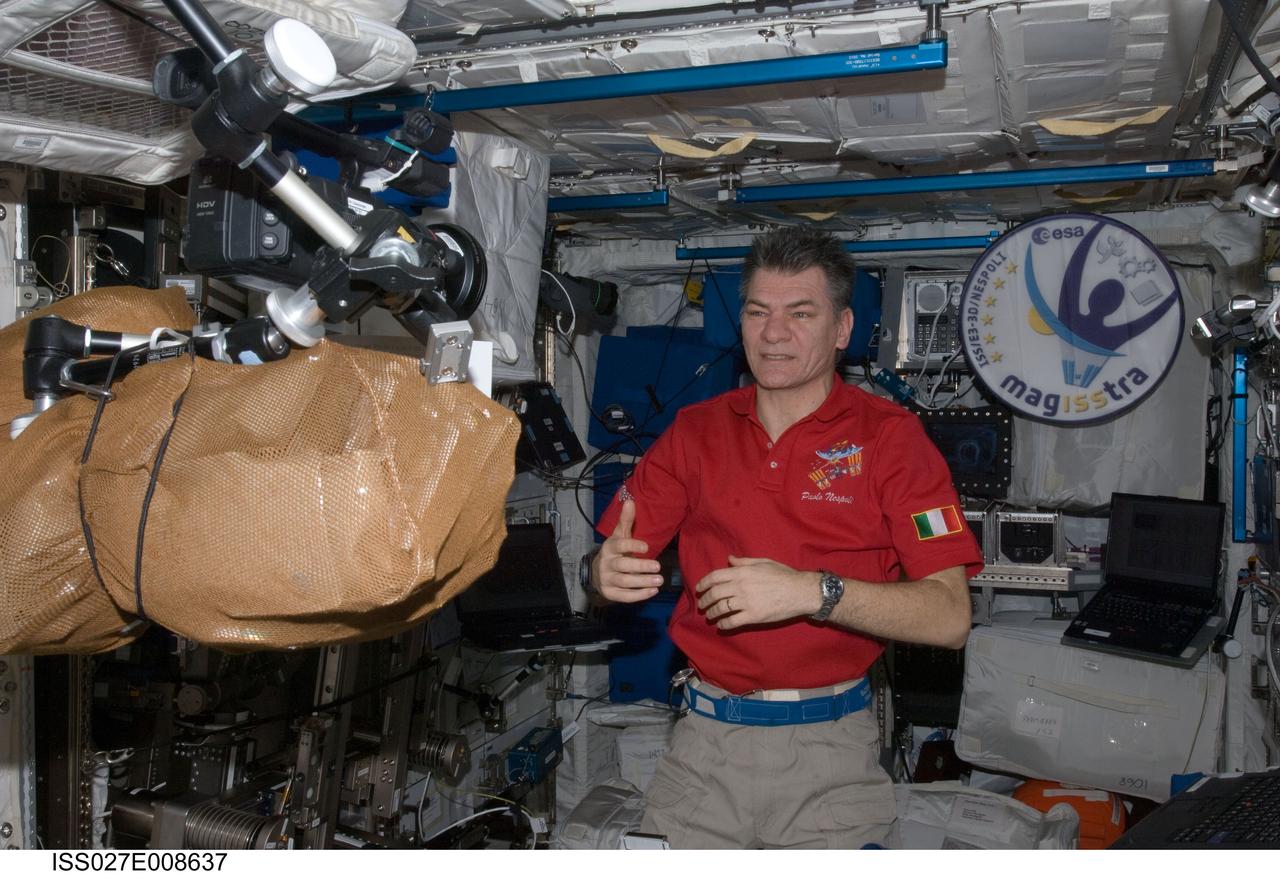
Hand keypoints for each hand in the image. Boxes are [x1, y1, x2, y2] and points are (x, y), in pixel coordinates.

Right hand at [592, 500, 662, 602]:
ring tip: (659, 580)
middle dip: (640, 566)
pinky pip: (625, 596)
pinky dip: (639, 595)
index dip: (632, 546)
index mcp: (609, 548)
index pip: (619, 545)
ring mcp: (607, 580)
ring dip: (642, 582)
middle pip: (623, 566)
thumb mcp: (619, 535)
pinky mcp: (610, 593)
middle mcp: (606, 564)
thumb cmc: (614, 551)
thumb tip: (630, 500)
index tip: (647, 546)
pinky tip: (653, 591)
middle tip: (658, 567)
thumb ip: (626, 520)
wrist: (597, 573)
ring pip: (624, 582)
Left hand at [695, 556, 821, 630]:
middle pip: (715, 593)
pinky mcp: (754, 616)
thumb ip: (744, 561)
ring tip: (709, 616)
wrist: (800, 591)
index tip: (699, 589)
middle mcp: (741, 586)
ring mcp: (747, 602)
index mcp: (743, 572)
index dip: (703, 583)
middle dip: (705, 600)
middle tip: (702, 605)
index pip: (715, 577)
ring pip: (721, 609)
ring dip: (712, 613)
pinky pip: (733, 622)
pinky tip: (721, 625)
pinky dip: (724, 625)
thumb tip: (730, 559)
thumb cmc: (784, 575)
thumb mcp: (763, 562)